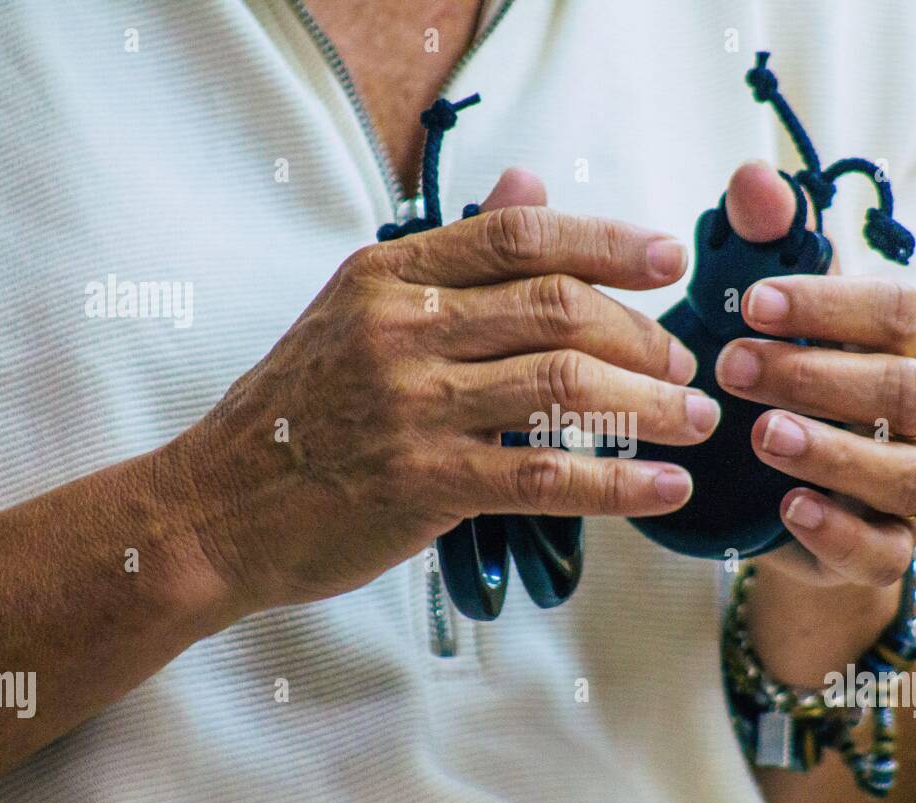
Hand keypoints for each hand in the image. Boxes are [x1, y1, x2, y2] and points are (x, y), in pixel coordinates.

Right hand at [172, 169, 719, 611]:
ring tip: (697, 420)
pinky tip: (665, 490)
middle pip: (558, 307)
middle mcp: (401, 329)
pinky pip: (545, 475)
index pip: (518, 235)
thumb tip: (531, 184)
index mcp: (390, 275)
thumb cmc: (298, 409)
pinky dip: (618, 483)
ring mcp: (411, 406)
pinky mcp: (423, 482)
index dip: (606, 240)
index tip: (668, 258)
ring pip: (564, 386)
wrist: (218, 505)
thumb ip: (453, 255)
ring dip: (650, 405)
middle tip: (686, 361)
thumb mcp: (358, 310)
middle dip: (642, 333)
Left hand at [716, 162, 915, 590]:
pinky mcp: (886, 550)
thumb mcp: (775, 315)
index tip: (751, 299)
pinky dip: (836, 529)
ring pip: (903, 472)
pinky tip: (787, 508)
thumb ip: (766, 245)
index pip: (896, 313)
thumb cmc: (791, 381)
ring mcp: (914, 486)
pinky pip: (879, 549)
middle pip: (903, 390)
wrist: (785, 494)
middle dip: (816, 376)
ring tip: (760, 435)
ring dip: (831, 451)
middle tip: (731, 366)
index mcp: (915, 344)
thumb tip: (751, 176)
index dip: (829, 305)